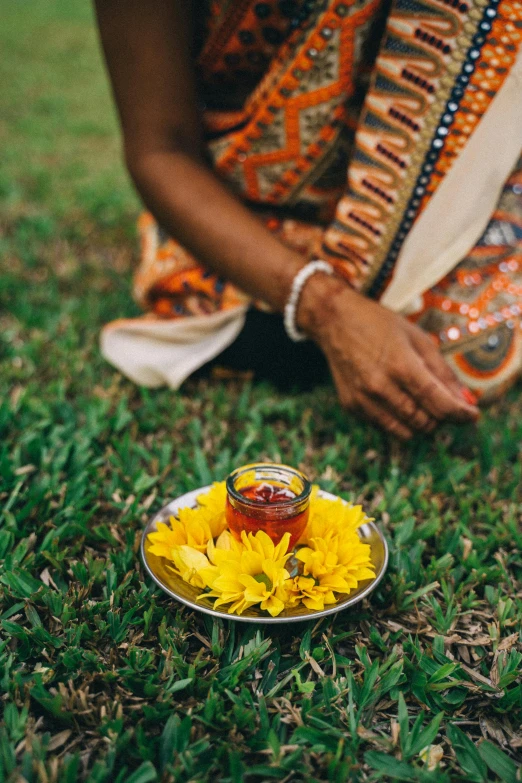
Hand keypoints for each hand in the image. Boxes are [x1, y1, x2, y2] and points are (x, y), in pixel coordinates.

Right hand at [297, 275, 479, 438]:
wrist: (335, 321)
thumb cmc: (380, 325)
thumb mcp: (418, 339)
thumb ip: (442, 372)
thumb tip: (465, 400)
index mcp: (401, 365)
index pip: (438, 403)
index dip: (460, 414)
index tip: (472, 416)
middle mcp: (380, 387)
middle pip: (424, 422)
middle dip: (440, 418)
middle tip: (442, 403)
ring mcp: (363, 399)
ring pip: (405, 432)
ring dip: (421, 423)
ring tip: (422, 405)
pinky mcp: (352, 406)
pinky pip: (385, 427)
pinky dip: (399, 421)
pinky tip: (398, 401)